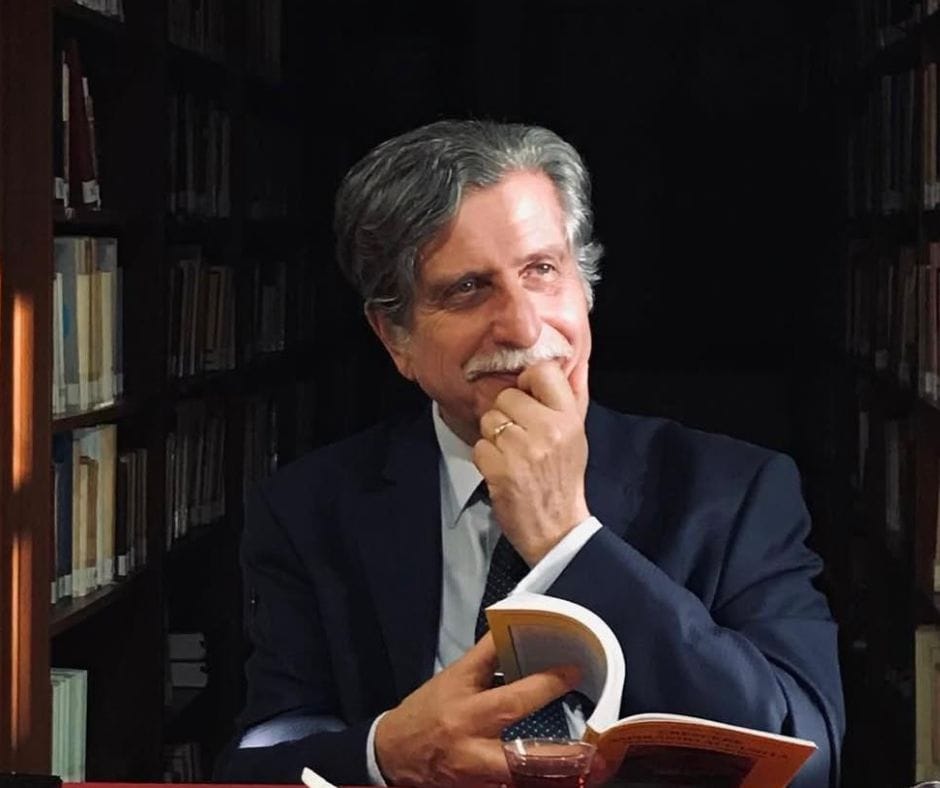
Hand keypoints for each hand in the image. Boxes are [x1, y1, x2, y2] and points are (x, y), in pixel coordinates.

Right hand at [374, 634, 579, 787]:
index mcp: (465, 705)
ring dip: (551, 771)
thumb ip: (486, 657)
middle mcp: (470, 741)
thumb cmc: (428, 708)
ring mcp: (473, 774)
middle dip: (555, 748)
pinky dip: (532, 782)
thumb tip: (514, 628)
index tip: (573, 672)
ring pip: (516, 776)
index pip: (511, 694)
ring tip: (588, 763)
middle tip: (591, 742)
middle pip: (517, 745)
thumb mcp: (454, 677)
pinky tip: (563, 778)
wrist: (392, 753)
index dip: (545, 683)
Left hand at [473, 362, 589, 564]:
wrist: (557, 529)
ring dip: (494, 437)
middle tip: (521, 438)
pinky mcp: (500, 470)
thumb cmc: (563, 478)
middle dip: (507, 414)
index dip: (527, 381)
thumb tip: (563, 360)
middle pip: (506, 396)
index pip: (542, 371)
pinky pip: (479, 445)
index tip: (527, 396)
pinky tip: (503, 471)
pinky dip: (486, 459)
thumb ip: (569, 397)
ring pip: (489, 420)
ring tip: (512, 456)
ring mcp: (522, 450)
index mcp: (569, 418)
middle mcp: (548, 430)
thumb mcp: (577, 436)